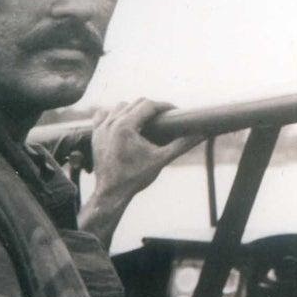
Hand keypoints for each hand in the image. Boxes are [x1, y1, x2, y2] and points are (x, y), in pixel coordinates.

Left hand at [78, 98, 203, 249]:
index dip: (165, 105)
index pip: (149, 105)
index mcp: (126, 126)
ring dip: (134, 109)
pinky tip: (123, 123)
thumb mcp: (161, 159)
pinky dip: (114, 114)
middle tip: (165, 118)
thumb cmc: (135, 177)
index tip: (176, 111)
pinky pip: (102, 115)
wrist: (111, 193)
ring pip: (120, 106)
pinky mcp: (95, 135)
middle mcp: (111, 122)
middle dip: (152, 107)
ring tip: (146, 120)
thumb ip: (182, 144)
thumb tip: (201, 134)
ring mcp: (101, 128)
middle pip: (136, 102)